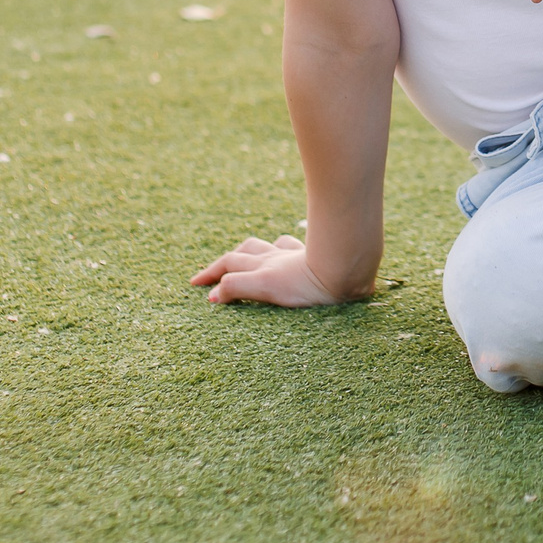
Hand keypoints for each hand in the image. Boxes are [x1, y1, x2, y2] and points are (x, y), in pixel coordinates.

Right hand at [190, 235, 351, 306]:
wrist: (347, 271)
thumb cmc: (310, 283)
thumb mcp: (266, 287)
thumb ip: (238, 288)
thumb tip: (213, 295)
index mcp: (265, 267)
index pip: (230, 267)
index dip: (212, 275)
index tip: (195, 286)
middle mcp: (277, 258)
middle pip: (245, 252)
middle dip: (226, 262)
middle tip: (213, 273)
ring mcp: (296, 256)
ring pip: (269, 247)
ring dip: (254, 252)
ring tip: (247, 257)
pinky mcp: (315, 257)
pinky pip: (295, 248)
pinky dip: (284, 248)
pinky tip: (288, 251)